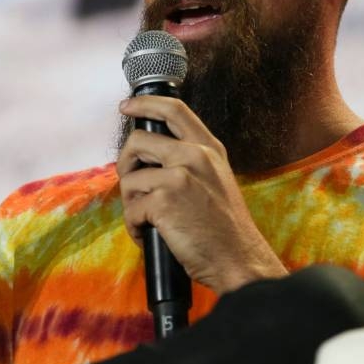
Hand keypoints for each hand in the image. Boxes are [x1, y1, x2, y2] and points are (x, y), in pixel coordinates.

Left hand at [116, 96, 286, 293]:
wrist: (238, 259)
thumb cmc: (225, 228)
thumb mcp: (218, 179)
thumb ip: (192, 160)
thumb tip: (153, 155)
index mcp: (208, 149)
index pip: (173, 110)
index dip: (144, 103)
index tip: (126, 106)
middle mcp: (194, 156)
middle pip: (137, 141)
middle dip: (125, 164)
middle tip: (132, 185)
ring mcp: (178, 176)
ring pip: (130, 180)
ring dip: (132, 204)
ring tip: (149, 221)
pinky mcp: (164, 201)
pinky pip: (131, 210)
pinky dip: (135, 227)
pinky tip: (150, 235)